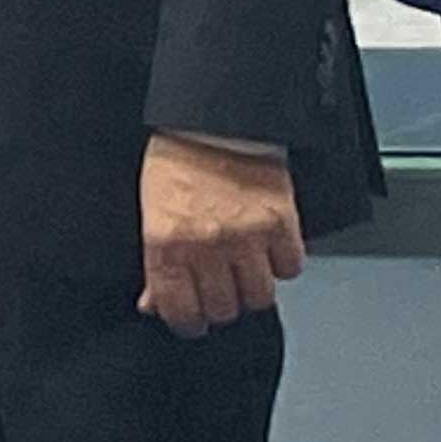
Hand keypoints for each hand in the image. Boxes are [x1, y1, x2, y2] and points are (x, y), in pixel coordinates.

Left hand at [137, 132, 303, 338]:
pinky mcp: (281, 224)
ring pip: (258, 297)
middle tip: (217, 290)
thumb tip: (153, 304)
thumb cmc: (178, 159)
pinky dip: (281, 264)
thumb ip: (154, 263)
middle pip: (222, 309)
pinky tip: (267, 249)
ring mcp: (247, 237)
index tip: (191, 322)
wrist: (215, 118)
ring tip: (242, 271)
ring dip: (250, 289)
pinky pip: (289, 268)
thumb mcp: (150, 211)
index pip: (180, 310)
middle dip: (218, 305)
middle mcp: (207, 245)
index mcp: (167, 242)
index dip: (187, 323)